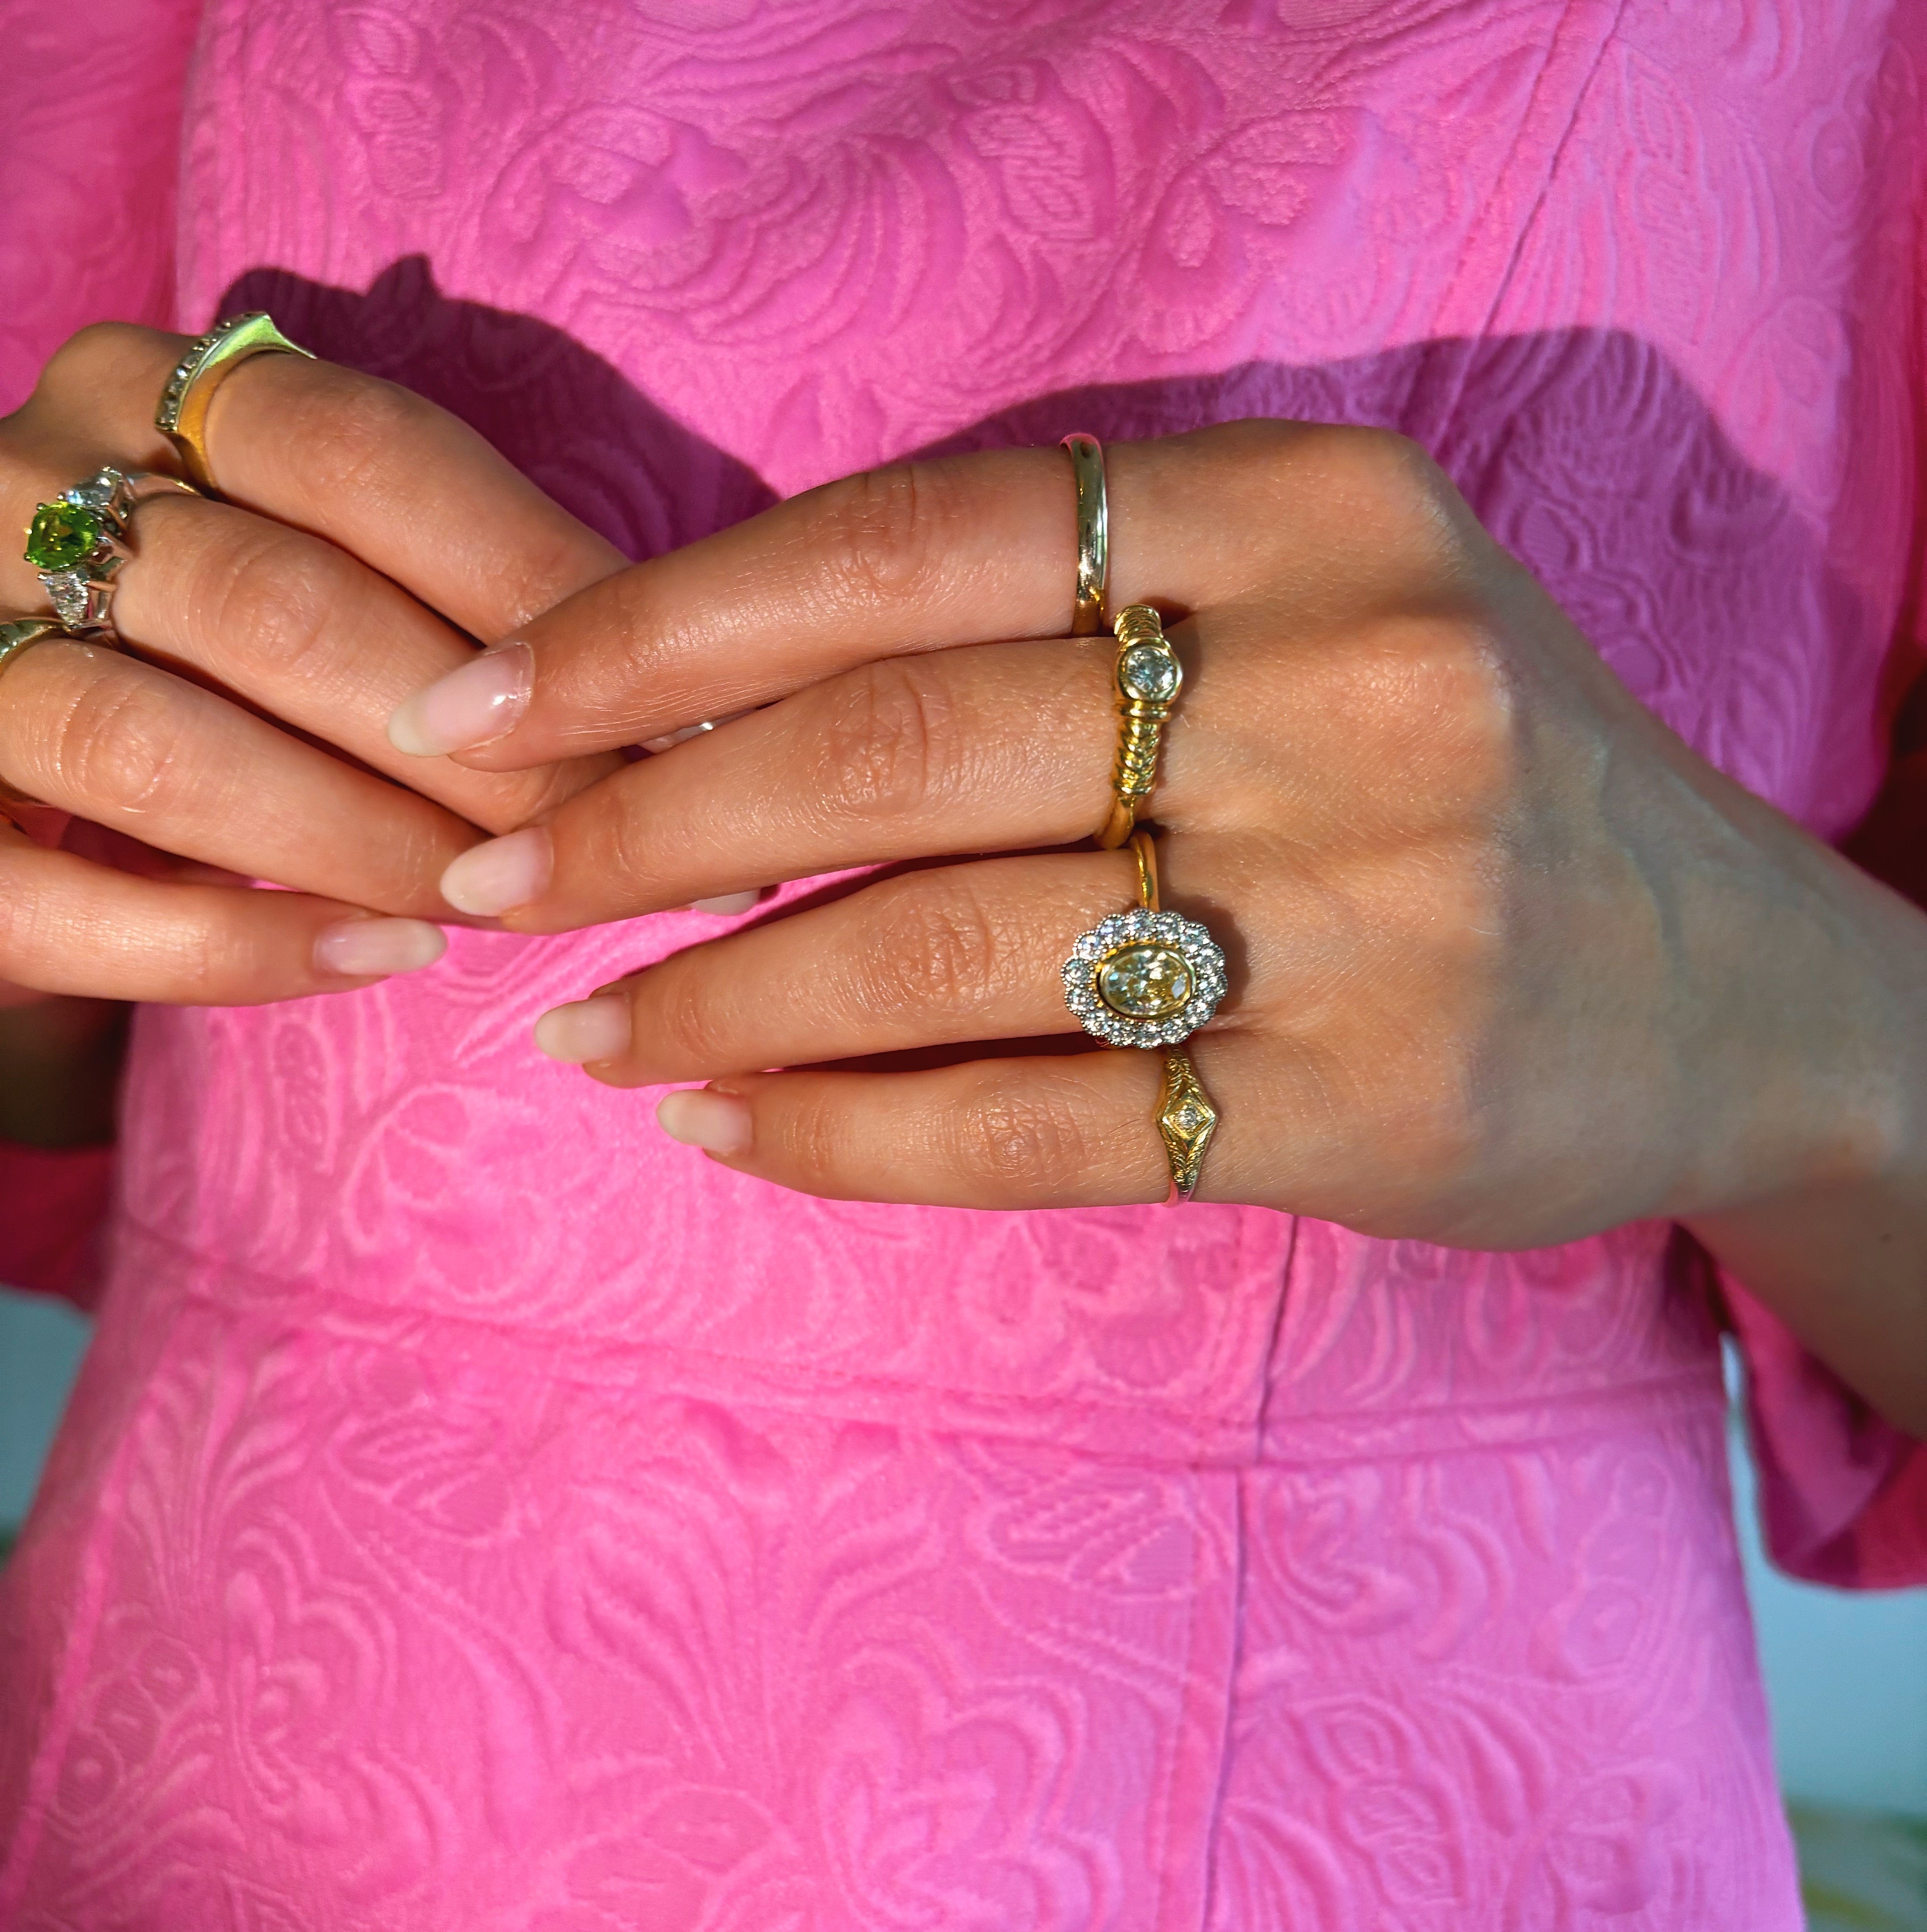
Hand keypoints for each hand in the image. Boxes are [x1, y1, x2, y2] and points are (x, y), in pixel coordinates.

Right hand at [0, 321, 624, 1007]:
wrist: (30, 756)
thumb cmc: (223, 649)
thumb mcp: (323, 565)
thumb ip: (451, 591)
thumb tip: (679, 707)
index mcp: (139, 391)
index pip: (369, 456)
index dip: (543, 590)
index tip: (681, 710)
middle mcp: (11, 492)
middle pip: (278, 609)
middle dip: (478, 745)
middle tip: (612, 834)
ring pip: (162, 751)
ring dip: (371, 842)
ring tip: (507, 898)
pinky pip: (58, 907)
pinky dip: (238, 946)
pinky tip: (387, 953)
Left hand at [392, 423, 1926, 1422]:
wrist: (1737, 988)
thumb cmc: (1459, 774)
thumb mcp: (1306, 616)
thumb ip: (1056, 629)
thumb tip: (705, 712)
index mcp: (1315, 511)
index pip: (914, 537)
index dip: (667, 625)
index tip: (495, 706)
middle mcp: (1358, 684)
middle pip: (899, 746)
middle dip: (642, 823)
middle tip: (491, 883)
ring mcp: (1378, 906)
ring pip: (943, 951)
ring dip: (718, 998)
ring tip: (587, 1031)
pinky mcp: (1374, 1106)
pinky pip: (1036, 1122)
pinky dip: (845, 1137)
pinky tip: (724, 1129)